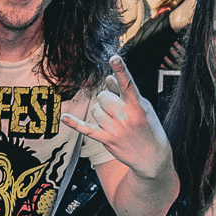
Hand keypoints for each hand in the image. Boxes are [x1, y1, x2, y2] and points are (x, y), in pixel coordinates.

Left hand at [61, 56, 171, 176]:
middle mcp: (125, 116)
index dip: (121, 70)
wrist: (152, 157)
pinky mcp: (107, 140)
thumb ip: (124, 92)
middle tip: (117, 108)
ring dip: (101, 112)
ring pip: (95, 109)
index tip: (114, 58)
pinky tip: (64, 117)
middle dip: (107, 99)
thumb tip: (108, 78)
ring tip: (114, 121)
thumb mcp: (143, 107)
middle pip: (103, 96)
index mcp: (137, 105)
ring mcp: (115, 129)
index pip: (128, 84)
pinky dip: (74, 123)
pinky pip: (86, 129)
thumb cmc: (149, 128)